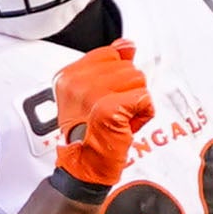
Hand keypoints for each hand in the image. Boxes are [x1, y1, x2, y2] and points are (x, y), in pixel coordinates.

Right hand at [49, 41, 153, 193]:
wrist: (83, 168)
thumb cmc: (89, 135)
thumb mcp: (94, 94)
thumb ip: (110, 66)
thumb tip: (128, 45)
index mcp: (68, 76)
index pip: (110, 54)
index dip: (116, 78)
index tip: (103, 100)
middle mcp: (76, 83)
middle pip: (127, 67)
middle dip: (127, 91)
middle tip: (110, 114)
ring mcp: (91, 95)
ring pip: (138, 81)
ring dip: (135, 102)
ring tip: (117, 120)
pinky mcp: (108, 109)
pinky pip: (144, 99)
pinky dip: (143, 115)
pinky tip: (126, 127)